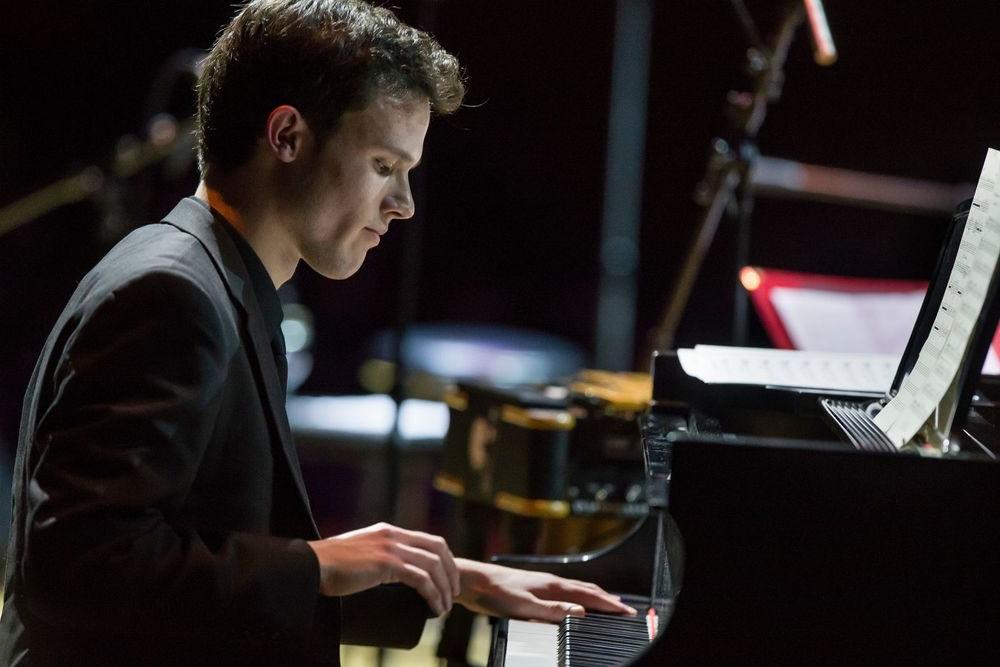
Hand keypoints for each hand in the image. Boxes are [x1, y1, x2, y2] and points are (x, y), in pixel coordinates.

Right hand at [307, 522, 459, 615]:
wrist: (311, 565)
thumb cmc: (328, 566)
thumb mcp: (357, 554)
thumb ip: (372, 557)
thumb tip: (382, 576)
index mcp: (388, 531)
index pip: (428, 540)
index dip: (444, 559)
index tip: (447, 578)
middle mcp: (393, 535)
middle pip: (437, 549)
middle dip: (450, 572)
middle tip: (453, 593)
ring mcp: (391, 548)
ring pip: (433, 565)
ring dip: (444, 587)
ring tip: (445, 607)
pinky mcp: (387, 564)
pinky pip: (421, 579)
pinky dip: (433, 594)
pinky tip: (435, 607)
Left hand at [454, 558, 636, 622]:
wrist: (476, 581)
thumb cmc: (496, 592)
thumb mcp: (525, 606)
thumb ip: (552, 610)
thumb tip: (580, 612)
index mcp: (553, 586)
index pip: (589, 595)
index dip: (609, 605)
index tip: (626, 611)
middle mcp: (551, 582)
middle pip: (587, 590)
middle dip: (607, 600)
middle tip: (624, 609)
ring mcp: (543, 583)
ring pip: (576, 589)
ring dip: (594, 596)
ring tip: (606, 602)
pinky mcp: (535, 587)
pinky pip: (565, 591)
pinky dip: (578, 596)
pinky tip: (573, 601)